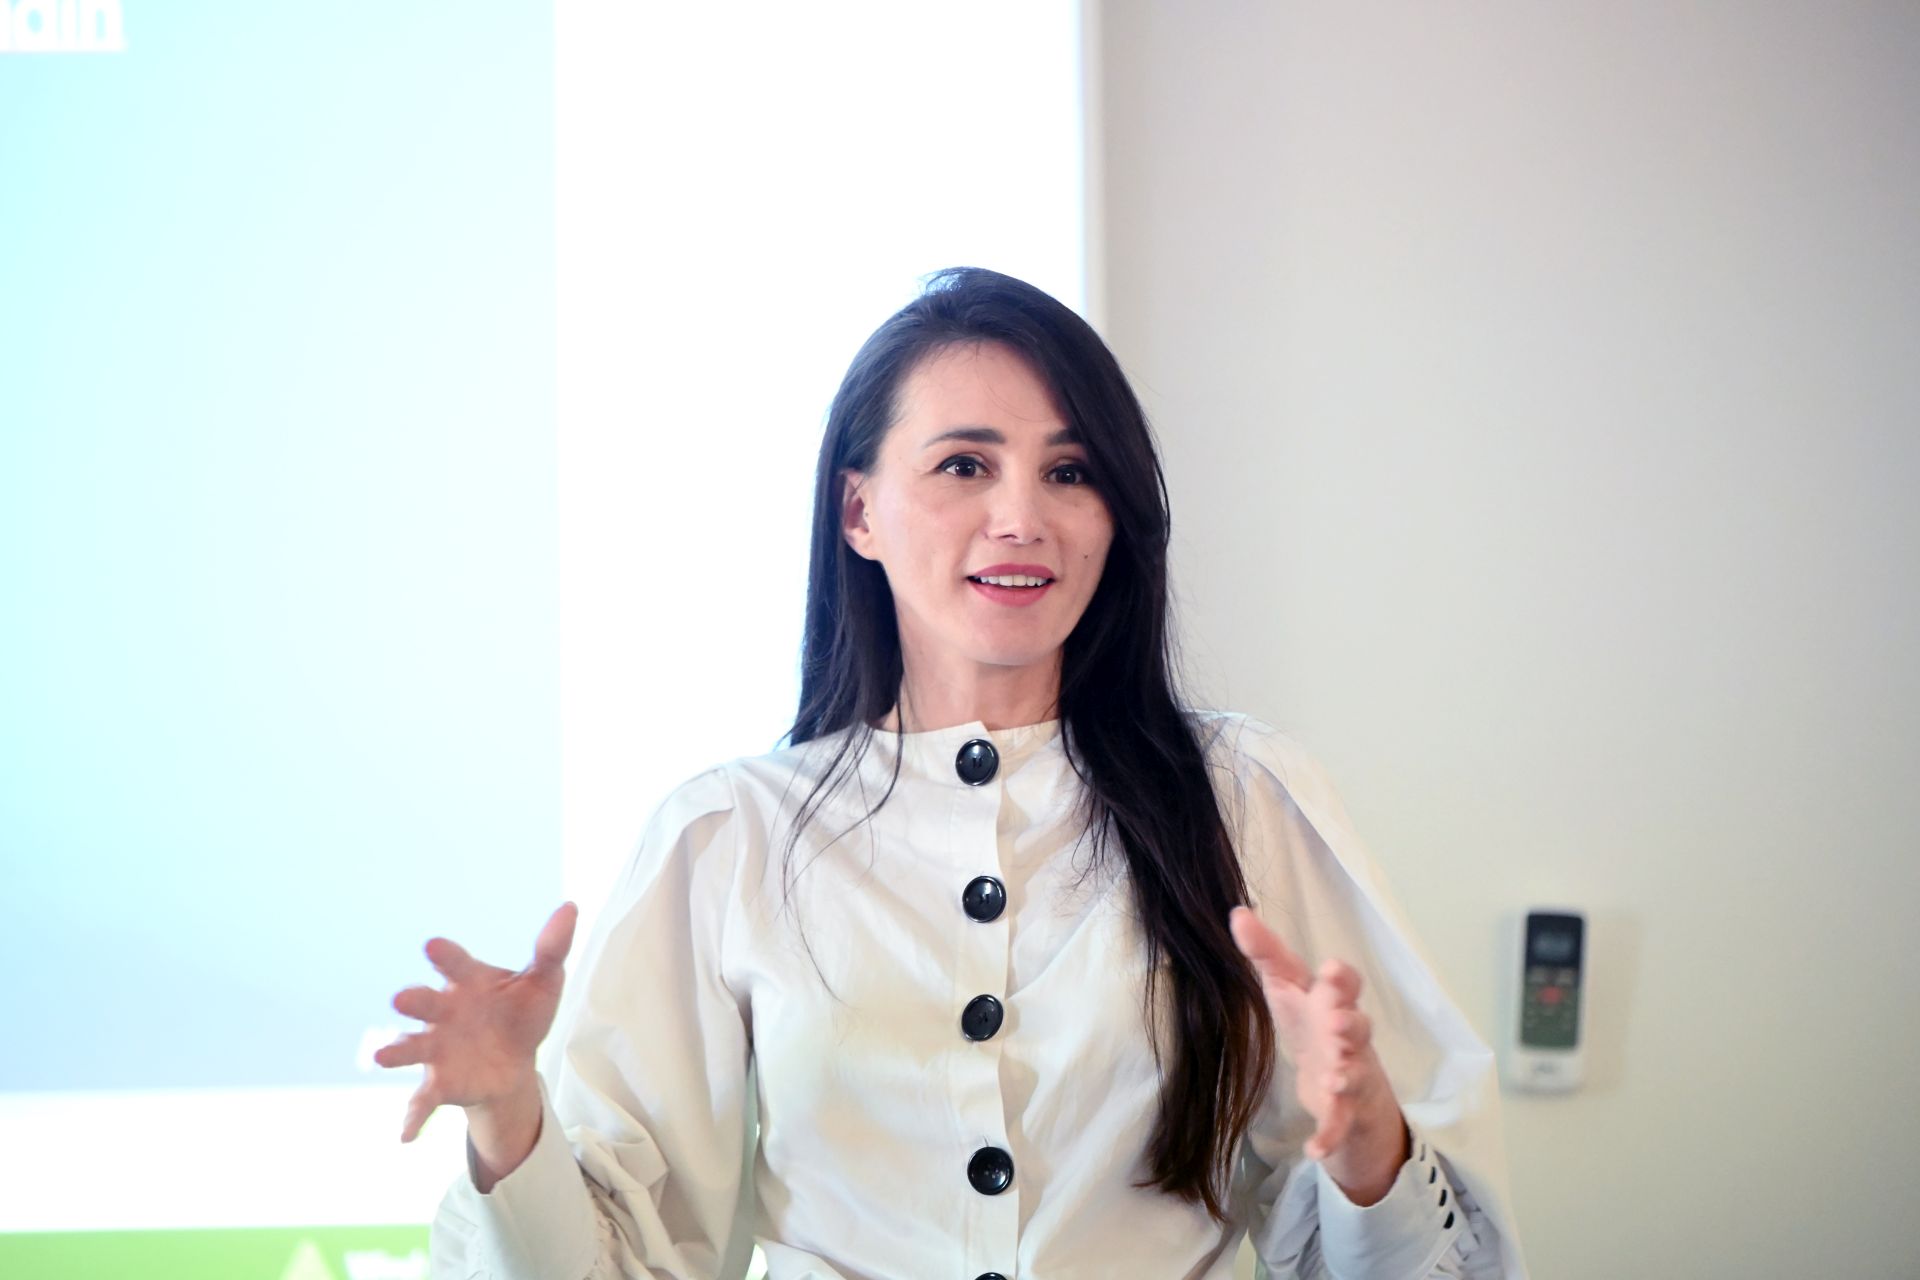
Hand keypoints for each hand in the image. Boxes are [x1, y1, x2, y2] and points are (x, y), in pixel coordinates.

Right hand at [375, 902, 577, 1143]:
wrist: (516, 1060)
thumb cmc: (521, 1012)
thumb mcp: (544, 981)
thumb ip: (551, 948)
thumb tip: (570, 906)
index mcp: (467, 982)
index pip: (455, 964)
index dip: (445, 955)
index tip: (433, 947)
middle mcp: (444, 1012)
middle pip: (424, 1004)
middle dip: (413, 1001)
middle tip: (402, 999)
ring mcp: (438, 1049)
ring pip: (412, 1048)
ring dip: (396, 1050)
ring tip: (380, 1056)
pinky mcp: (441, 1082)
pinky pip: (423, 1101)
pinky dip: (413, 1117)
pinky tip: (405, 1136)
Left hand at [1229, 905, 1408, 1203]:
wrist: (1339, 1082)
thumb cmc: (1311, 1021)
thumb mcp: (1287, 986)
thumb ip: (1265, 952)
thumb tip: (1237, 911)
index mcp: (1332, 1001)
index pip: (1343, 984)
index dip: (1340, 977)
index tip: (1331, 968)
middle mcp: (1348, 1034)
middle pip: (1356, 1025)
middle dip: (1349, 1021)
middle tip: (1337, 1021)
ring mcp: (1351, 1073)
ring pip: (1354, 1073)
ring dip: (1345, 1076)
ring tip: (1334, 1080)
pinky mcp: (1344, 1110)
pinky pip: (1339, 1124)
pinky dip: (1329, 1137)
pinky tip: (1315, 1151)